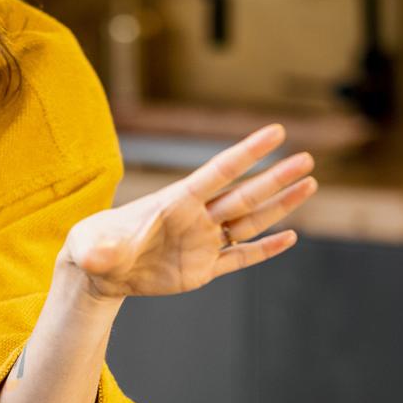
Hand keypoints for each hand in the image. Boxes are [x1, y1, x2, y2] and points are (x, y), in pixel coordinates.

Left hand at [61, 124, 316, 300]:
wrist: (100, 270)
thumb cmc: (95, 247)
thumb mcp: (93, 249)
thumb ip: (100, 250)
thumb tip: (96, 257)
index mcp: (175, 202)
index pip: (218, 172)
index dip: (247, 153)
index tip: (276, 132)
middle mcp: (195, 217)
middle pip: (244, 195)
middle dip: (276, 178)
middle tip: (307, 159)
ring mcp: (202, 242)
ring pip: (250, 221)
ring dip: (279, 206)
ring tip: (309, 185)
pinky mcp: (202, 268)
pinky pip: (240, 257)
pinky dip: (264, 250)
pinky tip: (289, 238)